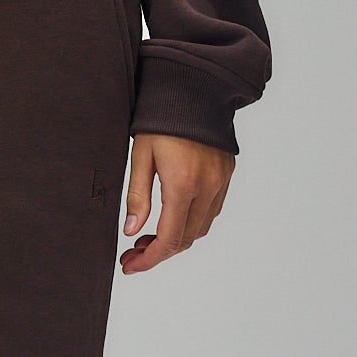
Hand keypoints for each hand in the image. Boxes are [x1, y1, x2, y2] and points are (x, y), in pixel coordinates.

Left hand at [120, 133, 234, 274]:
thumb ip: (137, 197)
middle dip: (158, 253)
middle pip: (185, 240)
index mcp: (183, 185)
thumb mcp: (140, 157)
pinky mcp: (226, 176)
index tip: (130, 265)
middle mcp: (207, 188)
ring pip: (199, 229)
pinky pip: (211, 212)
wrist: (195, 90)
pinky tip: (171, 218)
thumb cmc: (162, 120)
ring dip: (175, 240)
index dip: (148, 259)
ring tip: (148, 238)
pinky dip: (191, 223)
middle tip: (133, 254)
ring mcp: (220, 183)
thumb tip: (132, 231)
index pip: (168, 239)